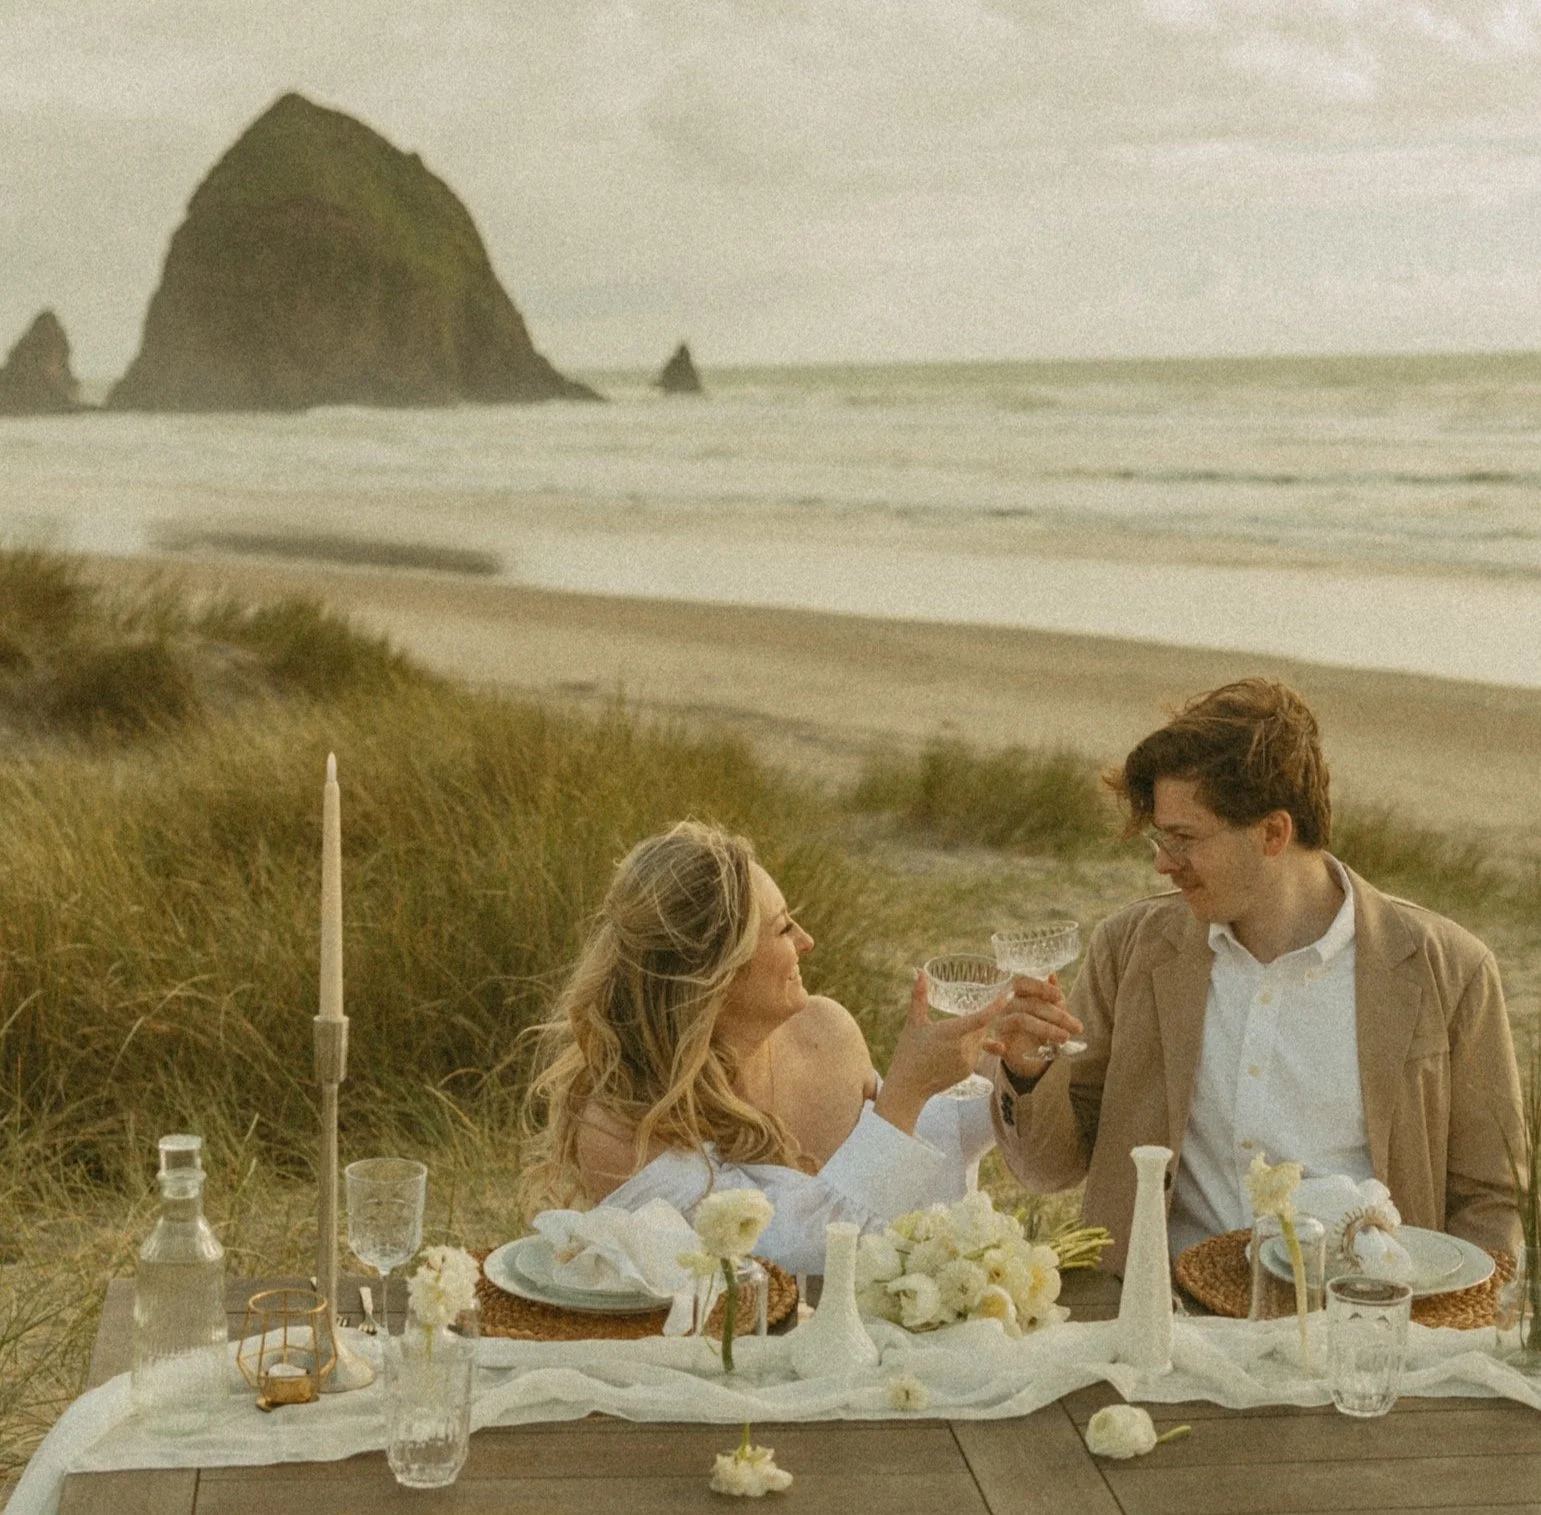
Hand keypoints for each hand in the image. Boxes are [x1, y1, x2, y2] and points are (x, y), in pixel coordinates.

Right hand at [873, 969, 1005, 1133]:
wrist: (909, 1087)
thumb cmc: (908, 1053)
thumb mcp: (913, 1022)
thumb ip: (919, 996)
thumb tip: (919, 972)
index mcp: (951, 1033)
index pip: (981, 1018)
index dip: (995, 1007)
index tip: (1006, 996)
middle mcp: (964, 1048)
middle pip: (982, 1027)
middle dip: (981, 1017)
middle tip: (976, 1007)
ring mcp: (968, 1062)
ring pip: (980, 1040)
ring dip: (976, 1032)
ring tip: (960, 1029)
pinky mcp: (968, 1071)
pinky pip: (977, 1053)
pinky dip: (972, 1045)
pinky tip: (957, 1045)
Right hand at [987, 974, 1081, 1081]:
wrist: (1021, 1050)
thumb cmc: (1035, 1022)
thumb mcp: (1045, 1008)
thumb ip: (1049, 993)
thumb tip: (1052, 975)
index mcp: (1013, 993)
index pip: (1022, 982)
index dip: (1040, 987)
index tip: (1059, 995)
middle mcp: (1003, 1005)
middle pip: (1029, 1004)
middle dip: (1056, 1015)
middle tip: (1077, 1027)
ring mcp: (998, 1023)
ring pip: (1020, 1021)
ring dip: (1045, 1029)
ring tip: (1065, 1037)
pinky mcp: (994, 1043)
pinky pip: (988, 1044)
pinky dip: (992, 1046)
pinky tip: (1003, 1049)